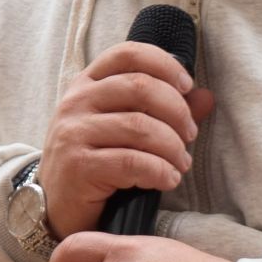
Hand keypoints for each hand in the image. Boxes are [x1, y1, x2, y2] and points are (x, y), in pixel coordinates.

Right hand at [39, 41, 219, 240]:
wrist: (55, 207)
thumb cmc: (94, 162)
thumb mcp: (123, 129)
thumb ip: (163, 111)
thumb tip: (206, 97)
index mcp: (87, 84)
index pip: (128, 54)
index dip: (165, 64)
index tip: (187, 86)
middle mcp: (76, 102)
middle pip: (140, 87)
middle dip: (177, 111)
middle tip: (190, 135)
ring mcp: (73, 133)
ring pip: (139, 126)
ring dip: (172, 147)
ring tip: (181, 164)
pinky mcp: (78, 166)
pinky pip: (132, 162)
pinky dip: (160, 171)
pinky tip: (168, 180)